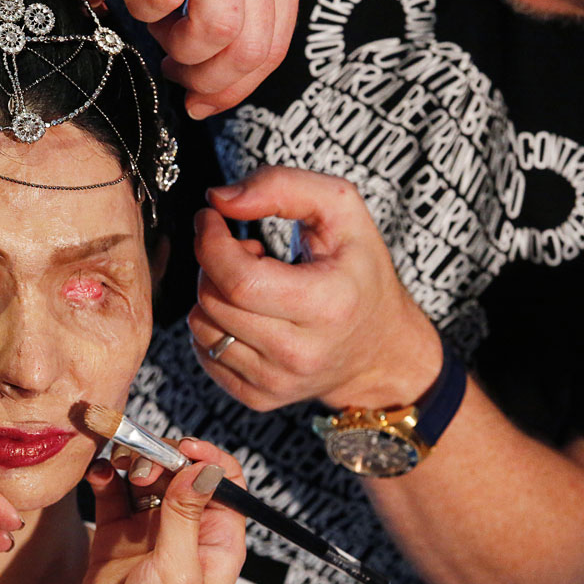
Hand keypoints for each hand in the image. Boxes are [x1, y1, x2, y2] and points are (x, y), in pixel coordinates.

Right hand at [72, 439, 245, 583]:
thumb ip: (184, 515)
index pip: (223, 482)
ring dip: (130, 464)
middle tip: (140, 465)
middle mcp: (186, 531)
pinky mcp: (116, 536)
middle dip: (160, 459)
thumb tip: (202, 468)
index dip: (205, 458)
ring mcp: (149, 532)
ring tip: (117, 467)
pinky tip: (98, 475)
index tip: (182, 449)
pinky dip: (105, 479)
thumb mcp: (178, 571)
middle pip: (179, 473)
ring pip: (144, 479)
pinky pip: (112, 495)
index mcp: (217, 540)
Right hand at [103, 0, 305, 116]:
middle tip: (174, 69)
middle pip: (249, 52)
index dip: (234, 90)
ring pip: (215, 33)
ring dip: (176, 48)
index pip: (273, 49)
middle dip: (206, 82)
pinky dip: (141, 9)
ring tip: (157, 23)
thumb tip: (219, 60)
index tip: (202, 101)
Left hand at [188, 165, 441, 410]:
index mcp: (328, 304)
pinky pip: (205, 353)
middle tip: (243, 249)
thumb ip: (282, 186)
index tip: (211, 219)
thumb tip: (218, 199)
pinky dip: (214, 324)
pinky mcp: (259, 398)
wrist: (382, 350)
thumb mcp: (341, 209)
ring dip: (212, 293)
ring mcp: (278, 381)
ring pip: (201, 326)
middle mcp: (301, 352)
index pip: (239, 279)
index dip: (211, 241)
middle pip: (214, 300)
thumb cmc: (360, 272)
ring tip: (250, 281)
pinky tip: (247, 312)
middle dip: (212, 263)